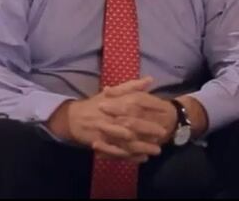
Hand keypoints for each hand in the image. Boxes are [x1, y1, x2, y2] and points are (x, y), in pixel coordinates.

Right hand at [47, 77, 164, 161]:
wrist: (74, 118)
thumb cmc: (96, 104)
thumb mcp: (113, 93)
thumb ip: (132, 86)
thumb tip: (150, 79)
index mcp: (117, 103)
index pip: (138, 105)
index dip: (152, 111)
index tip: (164, 115)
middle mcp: (112, 118)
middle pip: (134, 125)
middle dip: (150, 131)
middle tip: (163, 134)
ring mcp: (106, 132)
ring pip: (128, 141)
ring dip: (143, 147)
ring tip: (157, 150)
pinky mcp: (102, 144)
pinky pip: (119, 152)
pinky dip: (131, 157)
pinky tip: (142, 158)